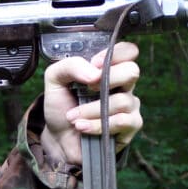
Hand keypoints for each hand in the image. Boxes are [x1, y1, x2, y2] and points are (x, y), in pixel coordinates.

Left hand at [40, 41, 142, 167]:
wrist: (58, 138)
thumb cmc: (61, 106)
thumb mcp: (55, 79)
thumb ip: (70, 65)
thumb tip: (95, 72)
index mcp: (109, 68)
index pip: (128, 51)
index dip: (115, 53)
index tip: (94, 64)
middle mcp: (123, 85)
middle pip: (132, 70)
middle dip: (107, 79)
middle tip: (87, 88)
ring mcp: (130, 105)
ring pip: (122, 101)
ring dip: (92, 110)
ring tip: (74, 117)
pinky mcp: (130, 126)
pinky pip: (122, 121)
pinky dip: (98, 125)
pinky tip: (83, 127)